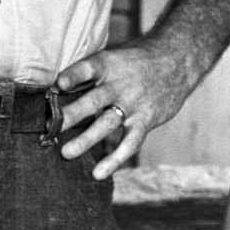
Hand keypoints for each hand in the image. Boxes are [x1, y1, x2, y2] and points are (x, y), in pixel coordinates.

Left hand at [54, 39, 195, 179]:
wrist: (178, 60)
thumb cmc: (136, 60)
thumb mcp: (115, 56)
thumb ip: (91, 74)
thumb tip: (56, 91)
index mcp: (109, 64)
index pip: (89, 68)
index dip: (73, 75)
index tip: (58, 84)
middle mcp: (120, 84)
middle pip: (94, 100)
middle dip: (72, 114)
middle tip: (52, 127)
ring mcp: (133, 104)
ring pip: (107, 123)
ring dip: (86, 139)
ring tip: (66, 153)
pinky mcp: (146, 120)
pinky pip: (129, 142)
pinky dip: (114, 159)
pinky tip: (98, 173)